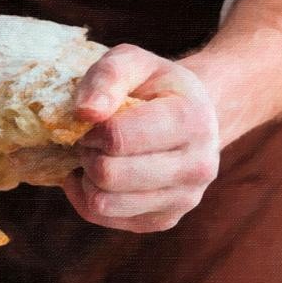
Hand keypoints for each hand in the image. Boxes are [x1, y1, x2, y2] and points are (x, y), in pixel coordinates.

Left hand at [63, 45, 220, 233]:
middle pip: (109, 175)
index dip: (91, 129)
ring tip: (98, 156)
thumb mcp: (133, 62)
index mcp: (192, 121)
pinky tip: (100, 176)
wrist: (194, 116)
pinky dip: (89, 196)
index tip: (94, 120)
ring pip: (103, 204)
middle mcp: (197, 167)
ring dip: (88, 178)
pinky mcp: (165, 220)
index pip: (117, 138)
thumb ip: (107, 77)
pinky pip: (104, 217)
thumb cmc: (156, 86)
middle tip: (91, 140)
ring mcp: (184, 199)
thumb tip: (84, 113)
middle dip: (88, 154)